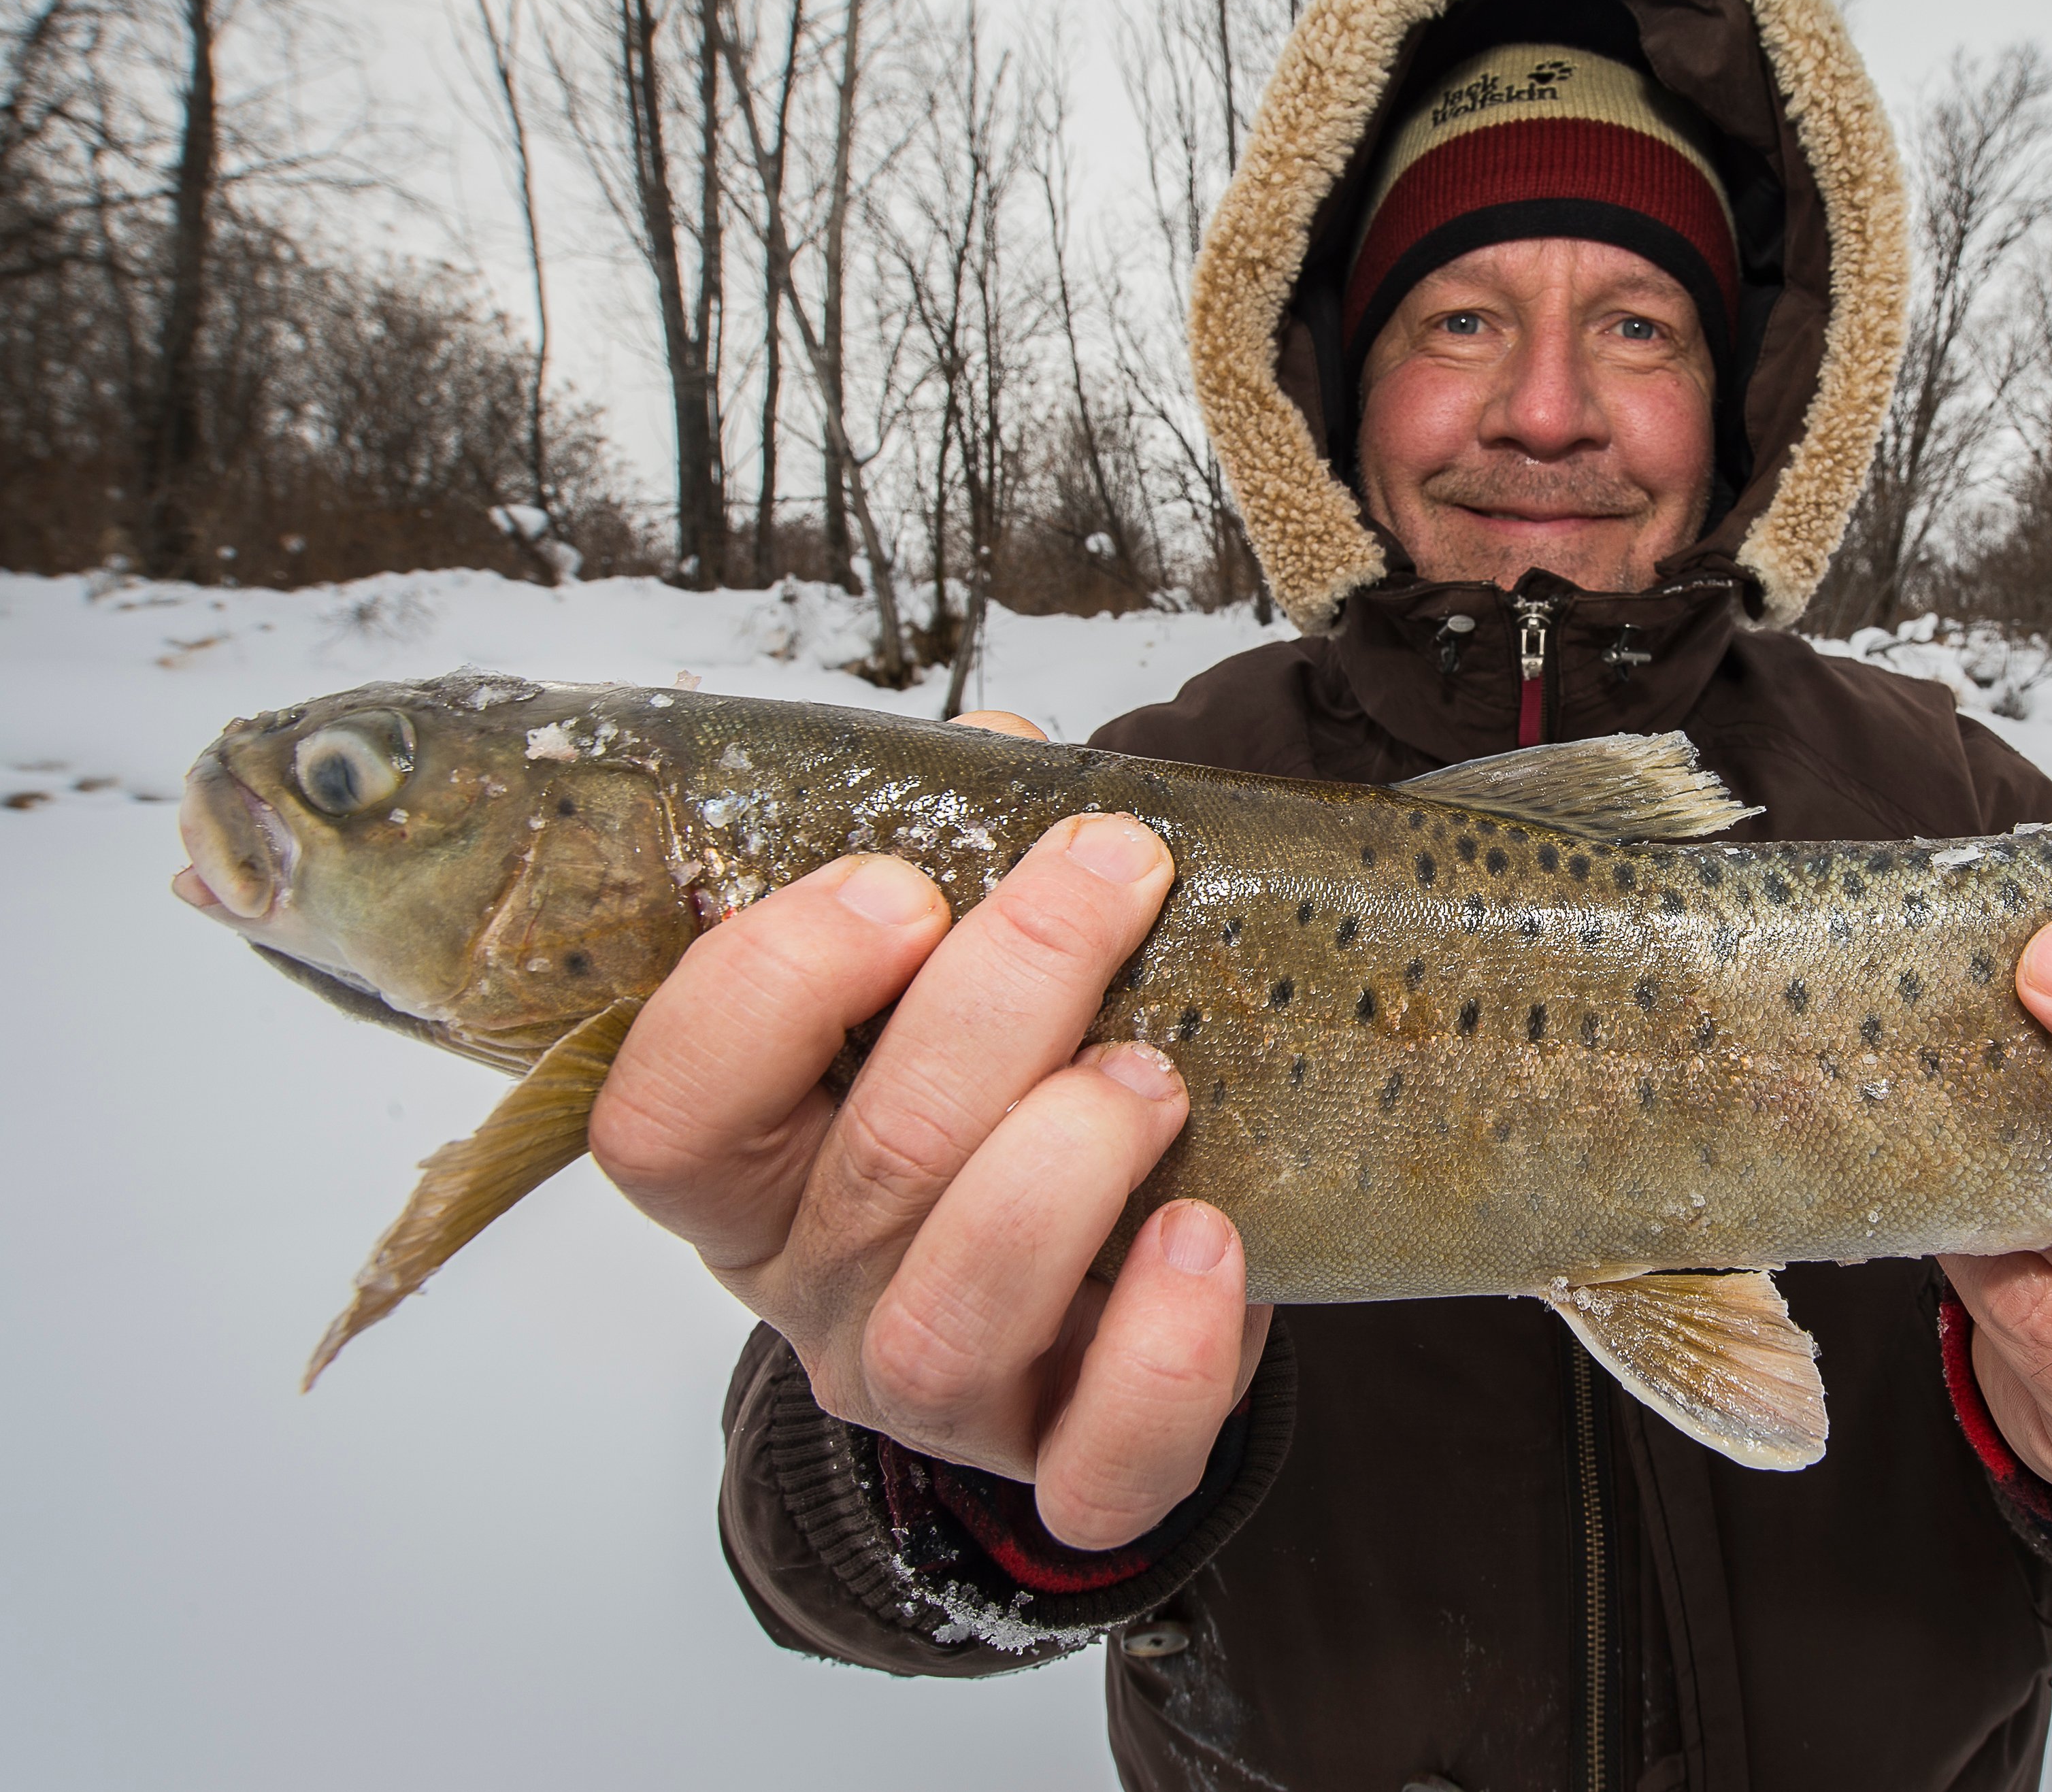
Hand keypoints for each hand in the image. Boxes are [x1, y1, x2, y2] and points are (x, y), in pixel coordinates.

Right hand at [588, 711, 1270, 1549]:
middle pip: (867, 1166)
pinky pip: (1098, 1468)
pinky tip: (1210, 1238)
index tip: (900, 885)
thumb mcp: (943, 974)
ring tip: (1154, 1072)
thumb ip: (955, 860)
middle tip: (1112, 879)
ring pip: (951, 1317)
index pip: (662, 1115)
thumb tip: (1008, 762)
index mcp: (747, 1168)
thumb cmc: (996, 1090)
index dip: (766, 988)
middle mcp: (814, 1289)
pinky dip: (1164, 1355)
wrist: (1083, 1272)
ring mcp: (931, 1389)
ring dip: (1063, 1168)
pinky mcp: (1063, 1466)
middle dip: (1005, 997)